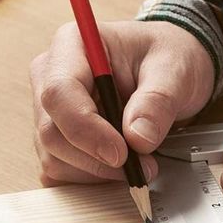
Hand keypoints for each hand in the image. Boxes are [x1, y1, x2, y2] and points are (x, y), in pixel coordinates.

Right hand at [30, 20, 213, 184]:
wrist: (167, 69)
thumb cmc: (165, 56)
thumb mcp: (174, 69)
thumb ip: (158, 100)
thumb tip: (137, 138)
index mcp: (73, 45)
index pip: (59, 93)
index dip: (86, 130)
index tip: (122, 153)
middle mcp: (50, 76)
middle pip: (52, 131)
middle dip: (96, 158)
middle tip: (141, 165)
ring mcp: (48, 110)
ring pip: (53, 156)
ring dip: (96, 171)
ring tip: (136, 163)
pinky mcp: (55, 137)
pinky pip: (58, 170)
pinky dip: (89, 177)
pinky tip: (116, 166)